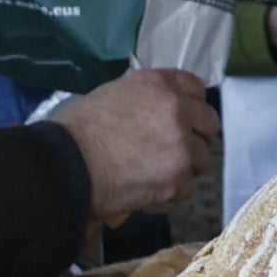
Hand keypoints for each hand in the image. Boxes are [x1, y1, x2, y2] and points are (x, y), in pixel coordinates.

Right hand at [47, 69, 216, 219]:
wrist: (66, 166)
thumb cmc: (76, 131)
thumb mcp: (111, 95)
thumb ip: (143, 100)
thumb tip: (152, 112)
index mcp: (159, 84)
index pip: (196, 88)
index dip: (190, 105)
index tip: (183, 118)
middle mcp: (178, 110)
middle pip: (209, 123)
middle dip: (195, 136)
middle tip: (176, 149)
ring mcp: (182, 145)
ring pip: (201, 158)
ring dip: (183, 166)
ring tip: (155, 174)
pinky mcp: (178, 178)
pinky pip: (186, 187)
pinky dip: (170, 191)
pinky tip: (147, 189)